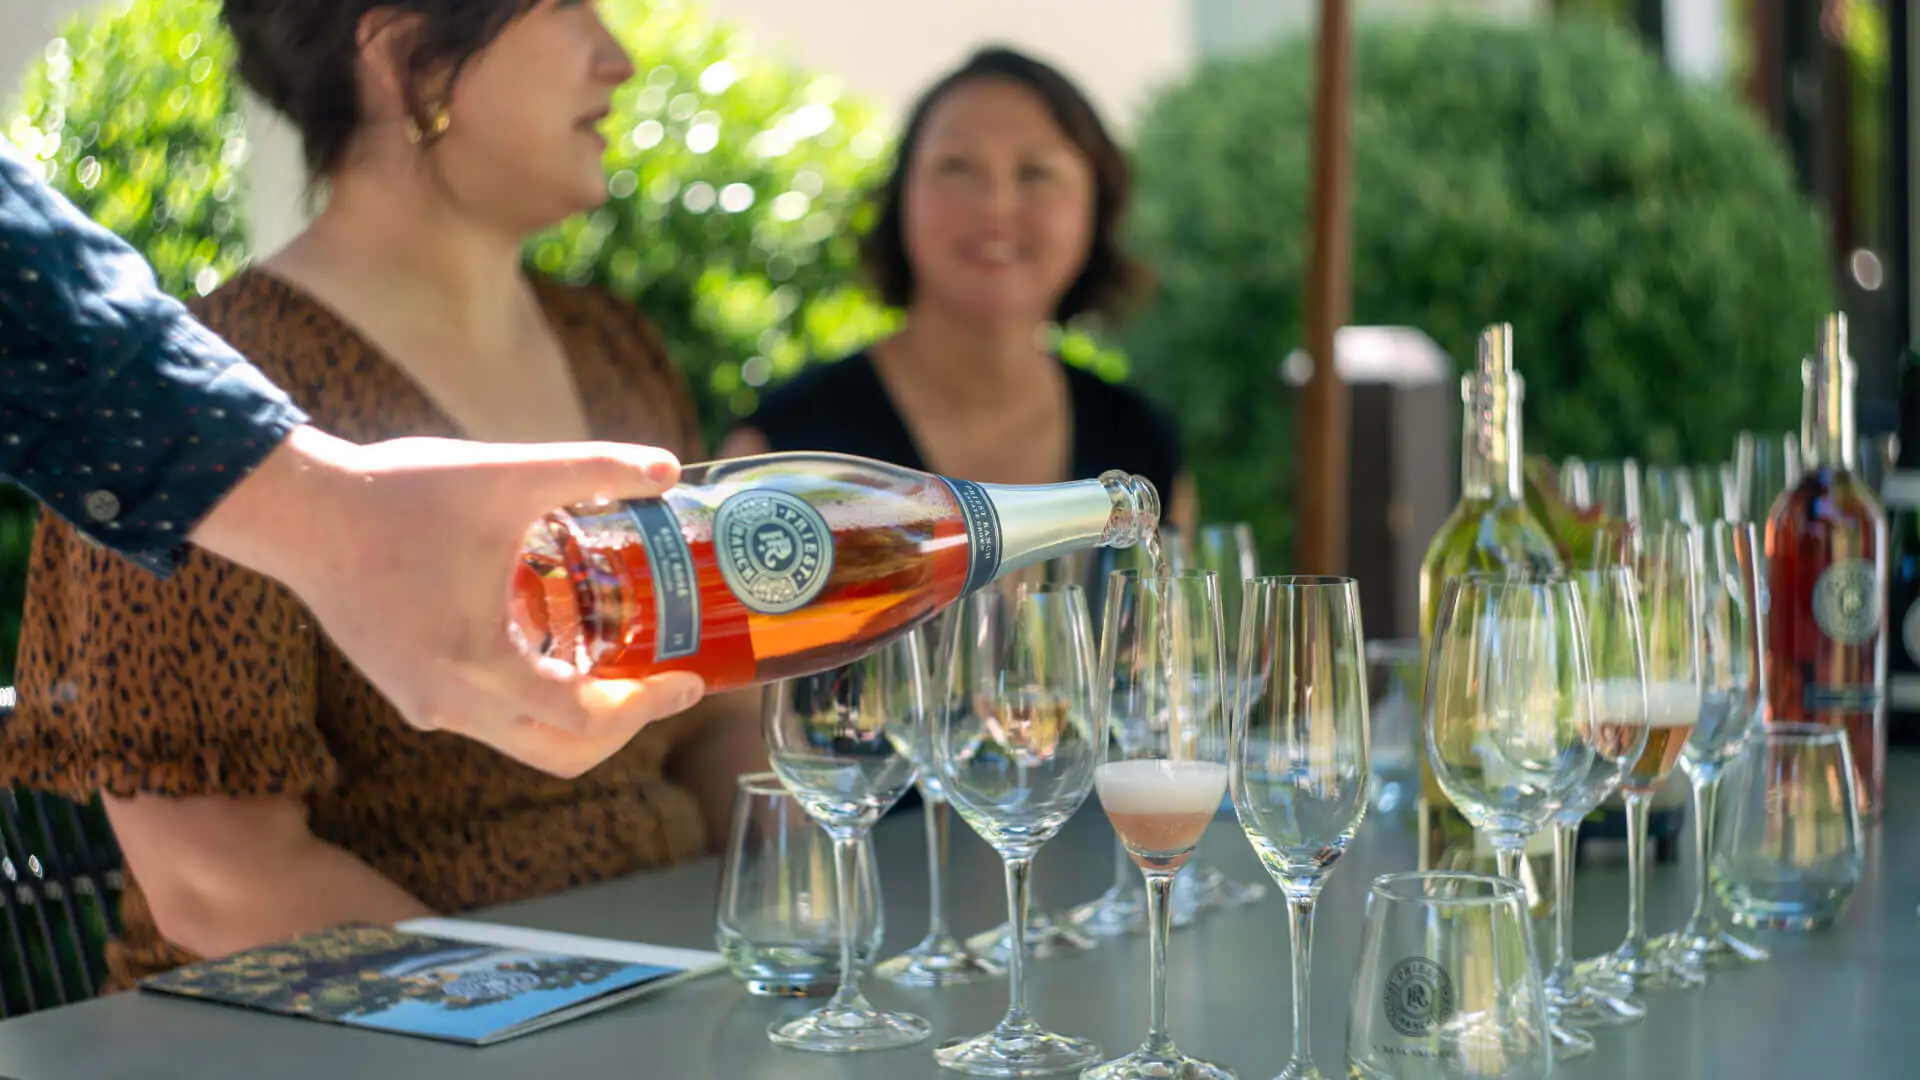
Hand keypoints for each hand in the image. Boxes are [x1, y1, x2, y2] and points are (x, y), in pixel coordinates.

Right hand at [191, 426, 705, 775]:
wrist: (300, 511)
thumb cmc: (399, 493)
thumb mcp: (508, 473)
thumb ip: (593, 466)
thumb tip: (666, 466)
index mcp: (479, 665)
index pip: (586, 722)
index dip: (648, 707)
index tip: (688, 680)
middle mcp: (451, 704)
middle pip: (561, 752)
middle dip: (623, 725)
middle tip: (663, 682)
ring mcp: (424, 705)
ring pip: (524, 741)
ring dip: (578, 714)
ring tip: (622, 665)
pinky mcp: (407, 691)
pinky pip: (489, 718)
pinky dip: (535, 701)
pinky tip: (560, 648)